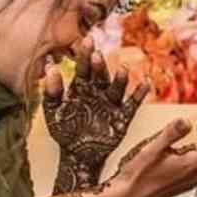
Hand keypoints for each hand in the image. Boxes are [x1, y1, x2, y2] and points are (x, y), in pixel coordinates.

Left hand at [43, 37, 149, 182]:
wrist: (77, 156)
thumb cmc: (64, 131)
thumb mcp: (53, 112)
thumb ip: (51, 91)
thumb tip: (50, 68)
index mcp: (81, 87)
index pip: (83, 67)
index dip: (85, 54)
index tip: (86, 40)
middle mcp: (98, 91)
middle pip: (100, 75)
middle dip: (99, 65)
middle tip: (97, 54)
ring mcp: (110, 104)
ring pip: (117, 88)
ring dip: (120, 79)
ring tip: (122, 69)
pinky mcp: (122, 117)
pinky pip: (132, 104)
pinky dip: (139, 95)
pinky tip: (145, 84)